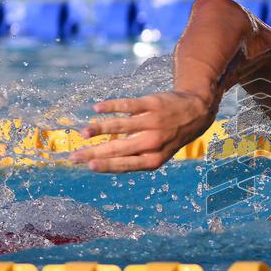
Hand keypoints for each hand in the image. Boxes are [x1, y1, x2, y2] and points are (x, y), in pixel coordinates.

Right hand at [70, 92, 214, 172]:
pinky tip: (97, 108)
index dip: (107, 166)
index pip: (126, 164)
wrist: (196, 111)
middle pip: (118, 148)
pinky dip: (111, 106)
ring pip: (120, 126)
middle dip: (94, 153)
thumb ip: (136, 156)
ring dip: (99, 129)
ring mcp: (152, 122)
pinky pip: (128, 105)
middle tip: (74, 156)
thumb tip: (104, 159)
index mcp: (155, 159)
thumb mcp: (160, 153)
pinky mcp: (151, 104)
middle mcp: (154, 142)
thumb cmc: (171, 136)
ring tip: (83, 133)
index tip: (88, 166)